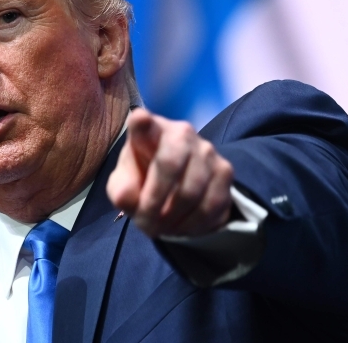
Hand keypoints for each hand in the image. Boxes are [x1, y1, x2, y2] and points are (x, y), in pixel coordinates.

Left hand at [106, 108, 233, 237]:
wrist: (177, 184)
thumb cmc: (144, 177)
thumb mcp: (124, 185)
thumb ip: (122, 190)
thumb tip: (127, 198)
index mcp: (149, 131)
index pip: (143, 123)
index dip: (141, 122)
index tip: (140, 119)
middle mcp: (182, 133)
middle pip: (169, 165)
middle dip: (154, 204)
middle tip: (146, 224)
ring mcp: (207, 150)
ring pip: (192, 192)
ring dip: (174, 220)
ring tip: (163, 228)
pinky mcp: (225, 170)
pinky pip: (212, 205)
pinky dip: (195, 225)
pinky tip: (184, 225)